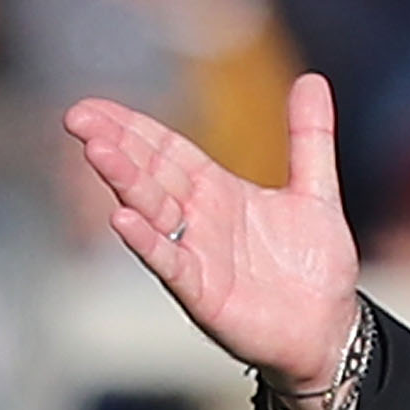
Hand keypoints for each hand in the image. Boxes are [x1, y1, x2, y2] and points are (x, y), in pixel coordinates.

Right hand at [63, 73, 361, 396]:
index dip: (134, 128)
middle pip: (151, 175)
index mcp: (218, 192)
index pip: (167, 151)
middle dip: (117, 147)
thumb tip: (313, 79)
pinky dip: (148, 242)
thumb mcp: (316, 193)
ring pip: (153, 212)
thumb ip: (309, 138)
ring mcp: (197, 256)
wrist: (329, 330)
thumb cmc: (314, 267)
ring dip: (125, 183)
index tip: (95, 106)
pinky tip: (123, 218)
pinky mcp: (204, 293)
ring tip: (97, 152)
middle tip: (79, 118)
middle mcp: (199, 221)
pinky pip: (171, 263)